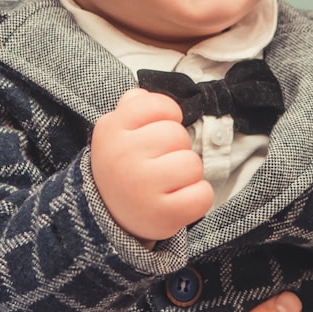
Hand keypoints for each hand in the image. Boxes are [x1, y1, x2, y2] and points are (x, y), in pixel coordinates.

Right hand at [90, 87, 213, 241]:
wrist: (110, 217)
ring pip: (192, 164)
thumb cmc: (124, 166)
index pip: (158, 105)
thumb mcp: (117, 133)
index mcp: (111, 129)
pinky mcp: (161, 214)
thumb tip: (140, 95)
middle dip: (177, 148)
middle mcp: (123, 156)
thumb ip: (130, 108)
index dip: (168, 114)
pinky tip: (178, 199)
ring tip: (168, 182)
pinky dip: (198, 197)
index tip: (158, 130)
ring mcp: (141, 187)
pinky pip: (202, 194)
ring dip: (188, 173)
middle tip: (160, 163)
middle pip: (178, 134)